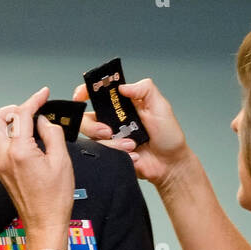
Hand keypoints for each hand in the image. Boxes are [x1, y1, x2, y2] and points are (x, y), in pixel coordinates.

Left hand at [0, 86, 73, 249]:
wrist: (44, 223)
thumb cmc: (54, 198)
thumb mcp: (62, 161)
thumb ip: (52, 134)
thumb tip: (43, 121)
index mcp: (19, 151)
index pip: (21, 115)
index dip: (34, 100)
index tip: (43, 94)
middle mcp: (3, 157)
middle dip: (12, 109)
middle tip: (29, 109)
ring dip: (10, 123)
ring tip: (31, 125)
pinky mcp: (0, 171)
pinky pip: (0, 145)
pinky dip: (11, 136)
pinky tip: (28, 140)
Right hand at [72, 77, 190, 187]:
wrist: (170, 163)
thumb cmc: (168, 136)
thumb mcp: (160, 106)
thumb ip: (145, 89)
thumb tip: (123, 86)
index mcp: (122, 105)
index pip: (97, 94)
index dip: (84, 92)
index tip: (80, 97)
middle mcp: (112, 120)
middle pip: (86, 119)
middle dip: (93, 126)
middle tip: (109, 131)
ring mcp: (110, 138)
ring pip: (94, 139)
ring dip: (113, 143)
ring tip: (132, 145)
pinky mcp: (111, 154)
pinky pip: (103, 154)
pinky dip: (119, 154)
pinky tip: (133, 155)